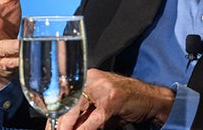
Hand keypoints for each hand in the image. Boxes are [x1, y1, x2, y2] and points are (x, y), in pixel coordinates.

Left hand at [54, 68, 174, 129]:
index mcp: (88, 78)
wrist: (152, 99)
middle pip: (68, 102)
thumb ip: (86, 117)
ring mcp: (103, 88)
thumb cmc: (128, 102)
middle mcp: (93, 79)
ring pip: (77, 109)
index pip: (66, 97)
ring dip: (68, 126)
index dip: (56, 115)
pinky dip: (85, 129)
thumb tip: (67, 127)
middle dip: (60, 123)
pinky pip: (94, 119)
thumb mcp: (103, 109)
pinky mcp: (112, 99)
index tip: (50, 127)